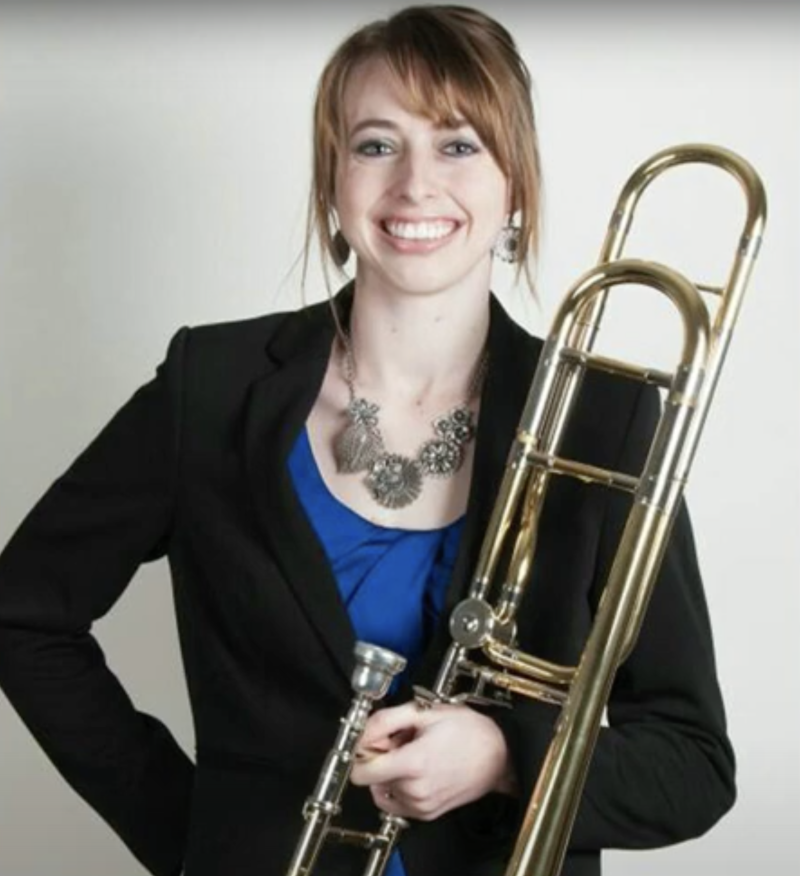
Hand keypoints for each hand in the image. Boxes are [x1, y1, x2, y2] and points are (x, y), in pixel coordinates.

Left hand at [350, 700, 516, 821]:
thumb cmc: (470, 732)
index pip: (360, 772)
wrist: (499, 755)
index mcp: (412, 764)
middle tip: (403, 739)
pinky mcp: (427, 813)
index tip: (374, 740)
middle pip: (373, 777)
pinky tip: (418, 768)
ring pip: (385, 788)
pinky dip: (400, 785)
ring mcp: (421, 805)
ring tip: (415, 751)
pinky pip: (397, 801)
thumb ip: (385, 720)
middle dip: (382, 756)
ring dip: (392, 770)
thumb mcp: (425, 712)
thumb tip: (363, 732)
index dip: (362, 752)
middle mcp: (414, 790)